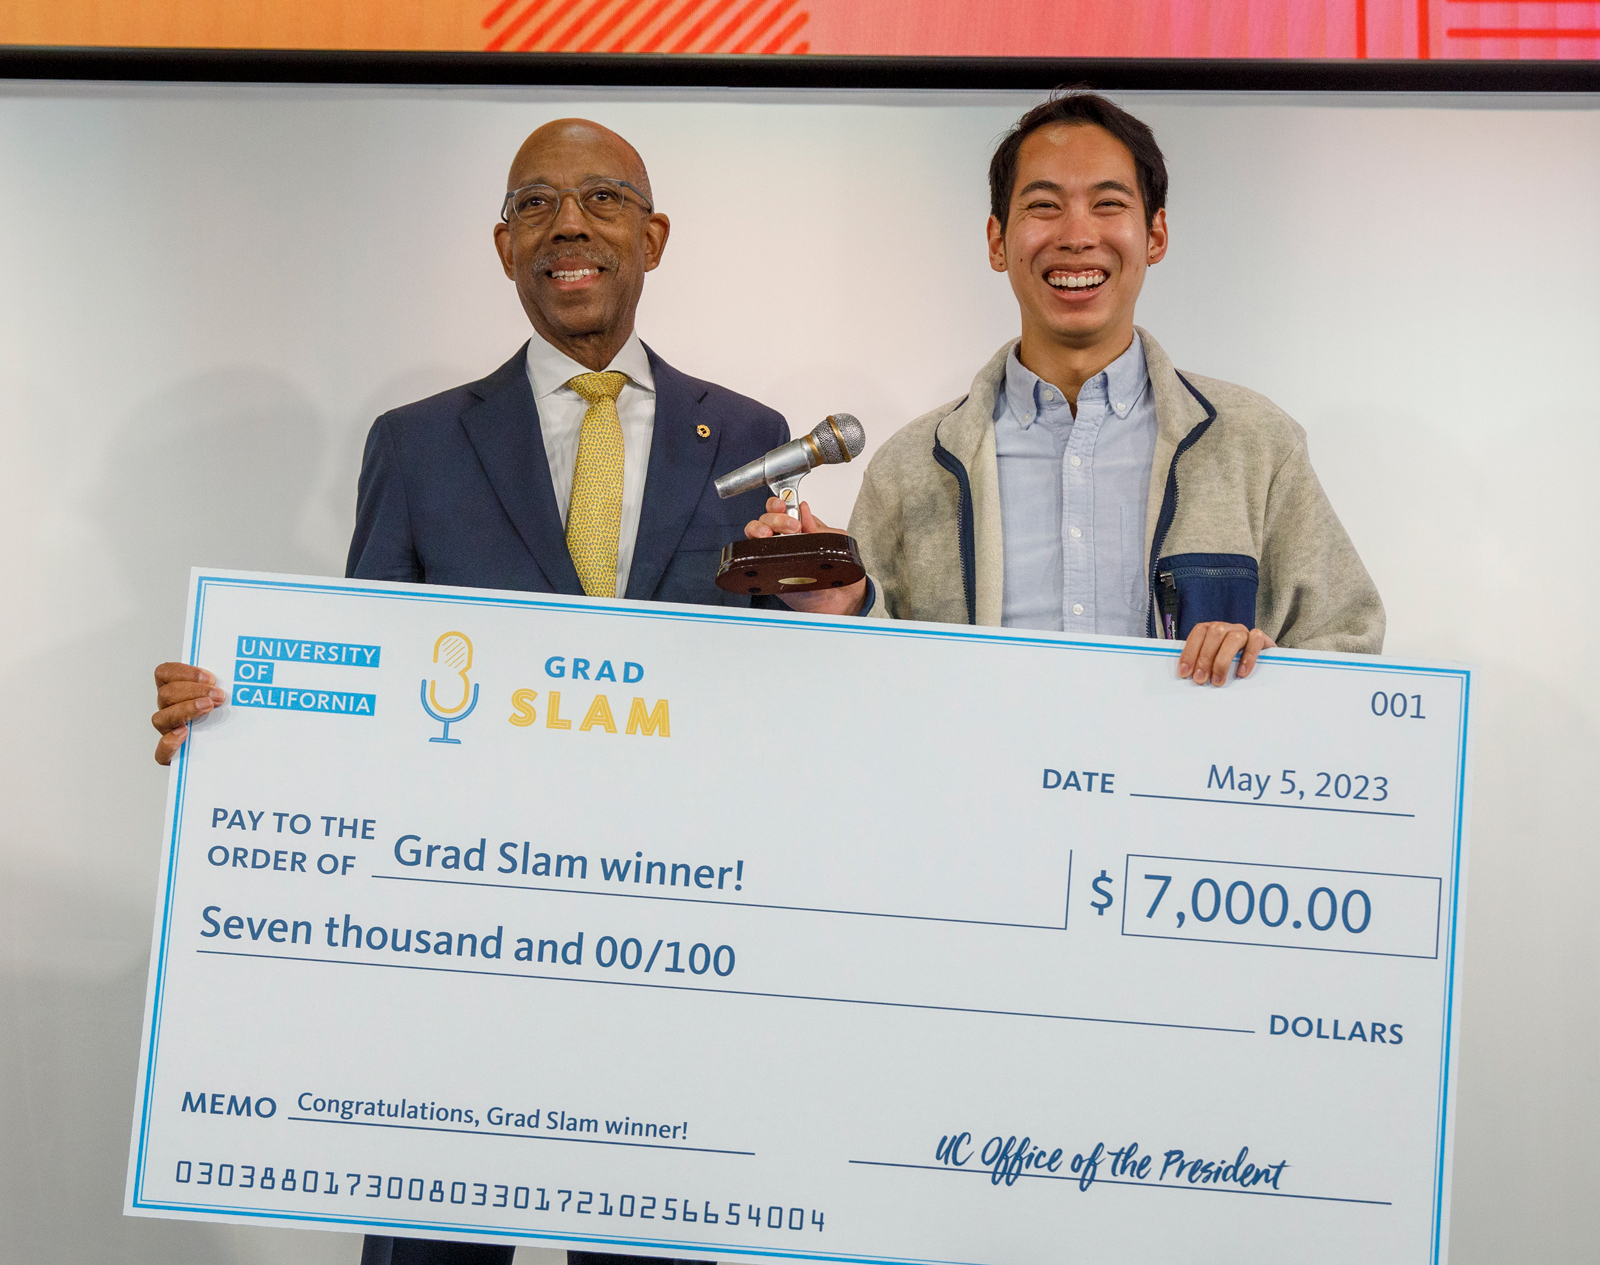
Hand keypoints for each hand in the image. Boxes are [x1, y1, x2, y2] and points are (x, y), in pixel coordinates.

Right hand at [152, 663, 224, 764]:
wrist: (234, 747)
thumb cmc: (229, 716)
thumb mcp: (228, 695)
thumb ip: (226, 683)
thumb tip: (238, 676)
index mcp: (177, 691)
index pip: (165, 673)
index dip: (184, 673)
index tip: (210, 678)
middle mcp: (169, 710)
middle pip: (166, 694)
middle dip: (194, 691)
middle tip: (219, 695)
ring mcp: (168, 732)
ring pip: (160, 719)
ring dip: (185, 709)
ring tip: (208, 707)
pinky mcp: (172, 755)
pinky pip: (161, 753)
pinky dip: (169, 743)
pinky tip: (185, 733)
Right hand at [742, 497, 867, 615]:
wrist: (838, 600)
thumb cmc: (836, 573)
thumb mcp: (836, 542)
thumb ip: (819, 527)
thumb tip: (804, 510)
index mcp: (800, 528)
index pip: (781, 508)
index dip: (779, 504)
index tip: (786, 506)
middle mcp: (784, 540)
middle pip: (766, 518)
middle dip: (775, 518)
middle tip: (792, 527)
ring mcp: (774, 554)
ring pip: (754, 533)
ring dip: (759, 529)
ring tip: (770, 535)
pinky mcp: (767, 571)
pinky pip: (752, 556)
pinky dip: (752, 548)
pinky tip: (764, 548)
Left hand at [1177, 623, 1275, 686]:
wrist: (1262, 660)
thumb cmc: (1232, 663)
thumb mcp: (1214, 662)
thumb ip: (1203, 664)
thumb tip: (1188, 677)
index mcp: (1213, 630)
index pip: (1199, 632)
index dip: (1190, 651)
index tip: (1184, 672)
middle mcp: (1228, 628)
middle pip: (1215, 633)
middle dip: (1205, 658)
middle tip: (1200, 679)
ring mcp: (1245, 632)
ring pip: (1234, 637)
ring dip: (1223, 661)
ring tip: (1218, 681)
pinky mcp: (1262, 639)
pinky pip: (1256, 640)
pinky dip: (1248, 657)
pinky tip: (1241, 673)